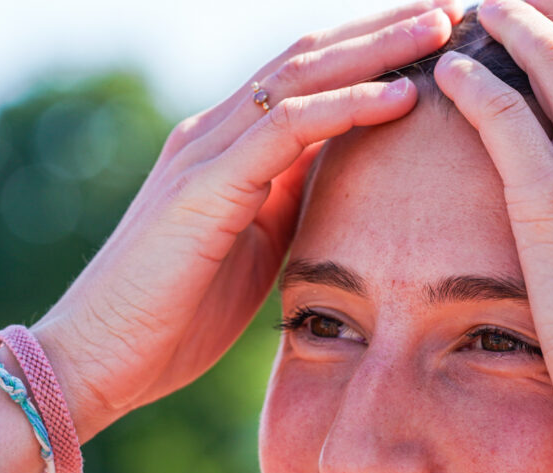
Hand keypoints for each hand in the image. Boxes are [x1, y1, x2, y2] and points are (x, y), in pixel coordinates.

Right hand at [31, 1, 460, 440]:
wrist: (96, 358)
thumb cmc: (174, 314)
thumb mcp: (253, 248)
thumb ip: (288, 204)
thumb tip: (343, 182)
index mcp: (229, 149)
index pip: (310, 79)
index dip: (375, 52)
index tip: (442, 42)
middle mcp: (214, 134)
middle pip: (311, 57)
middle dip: (385, 29)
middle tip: (455, 6)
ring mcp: (203, 154)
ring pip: (300, 76)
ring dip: (377, 48)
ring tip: (443, 26)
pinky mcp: (201, 188)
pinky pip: (283, 130)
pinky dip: (344, 108)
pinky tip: (400, 94)